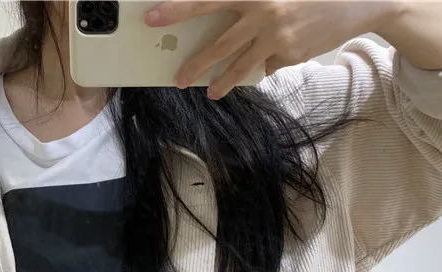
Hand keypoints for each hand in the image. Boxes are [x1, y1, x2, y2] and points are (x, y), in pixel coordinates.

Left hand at [145, 1, 397, 96]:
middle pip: (218, 45)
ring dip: (222, 82)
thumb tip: (221, 12)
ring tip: (210, 92)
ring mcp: (277, 37)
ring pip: (240, 66)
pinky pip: (268, 64)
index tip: (151, 18)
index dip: (176, 9)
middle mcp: (263, 13)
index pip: (206, 0)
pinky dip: (268, 61)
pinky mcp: (290, 54)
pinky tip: (282, 50)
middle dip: (194, 65)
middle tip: (177, 78)